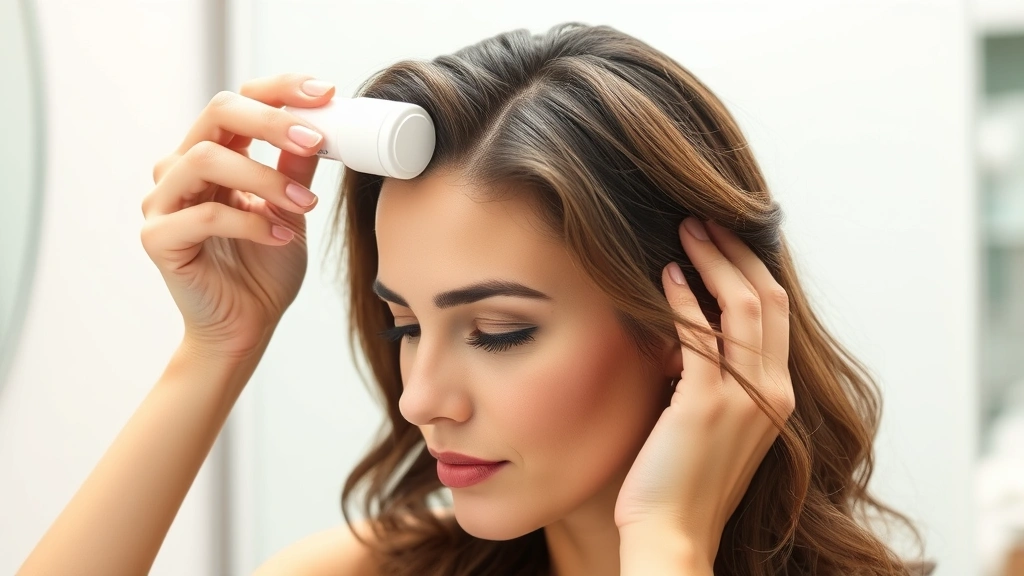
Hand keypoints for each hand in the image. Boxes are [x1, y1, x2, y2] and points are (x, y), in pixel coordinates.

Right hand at [141, 74, 334, 359]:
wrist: (246, 325)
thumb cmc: (264, 267)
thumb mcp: (291, 209)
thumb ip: (296, 168)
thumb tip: (320, 125)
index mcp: (215, 153)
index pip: (240, 101)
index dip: (280, 90)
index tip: (324, 93)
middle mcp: (183, 168)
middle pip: (218, 112)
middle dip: (272, 120)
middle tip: (315, 141)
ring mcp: (164, 201)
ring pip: (208, 159)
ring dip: (266, 178)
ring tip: (305, 206)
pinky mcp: (158, 238)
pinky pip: (204, 216)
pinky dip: (249, 223)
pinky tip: (280, 237)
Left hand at [614, 217, 795, 564]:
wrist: (672, 534)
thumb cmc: (685, 480)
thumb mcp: (718, 422)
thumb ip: (720, 377)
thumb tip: (694, 326)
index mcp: (778, 395)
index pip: (776, 314)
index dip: (753, 269)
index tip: (724, 240)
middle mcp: (772, 392)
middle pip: (766, 299)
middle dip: (735, 252)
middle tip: (702, 222)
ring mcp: (743, 398)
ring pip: (742, 307)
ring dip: (713, 261)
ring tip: (686, 232)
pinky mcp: (704, 405)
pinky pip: (699, 336)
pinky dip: (684, 299)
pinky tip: (666, 276)